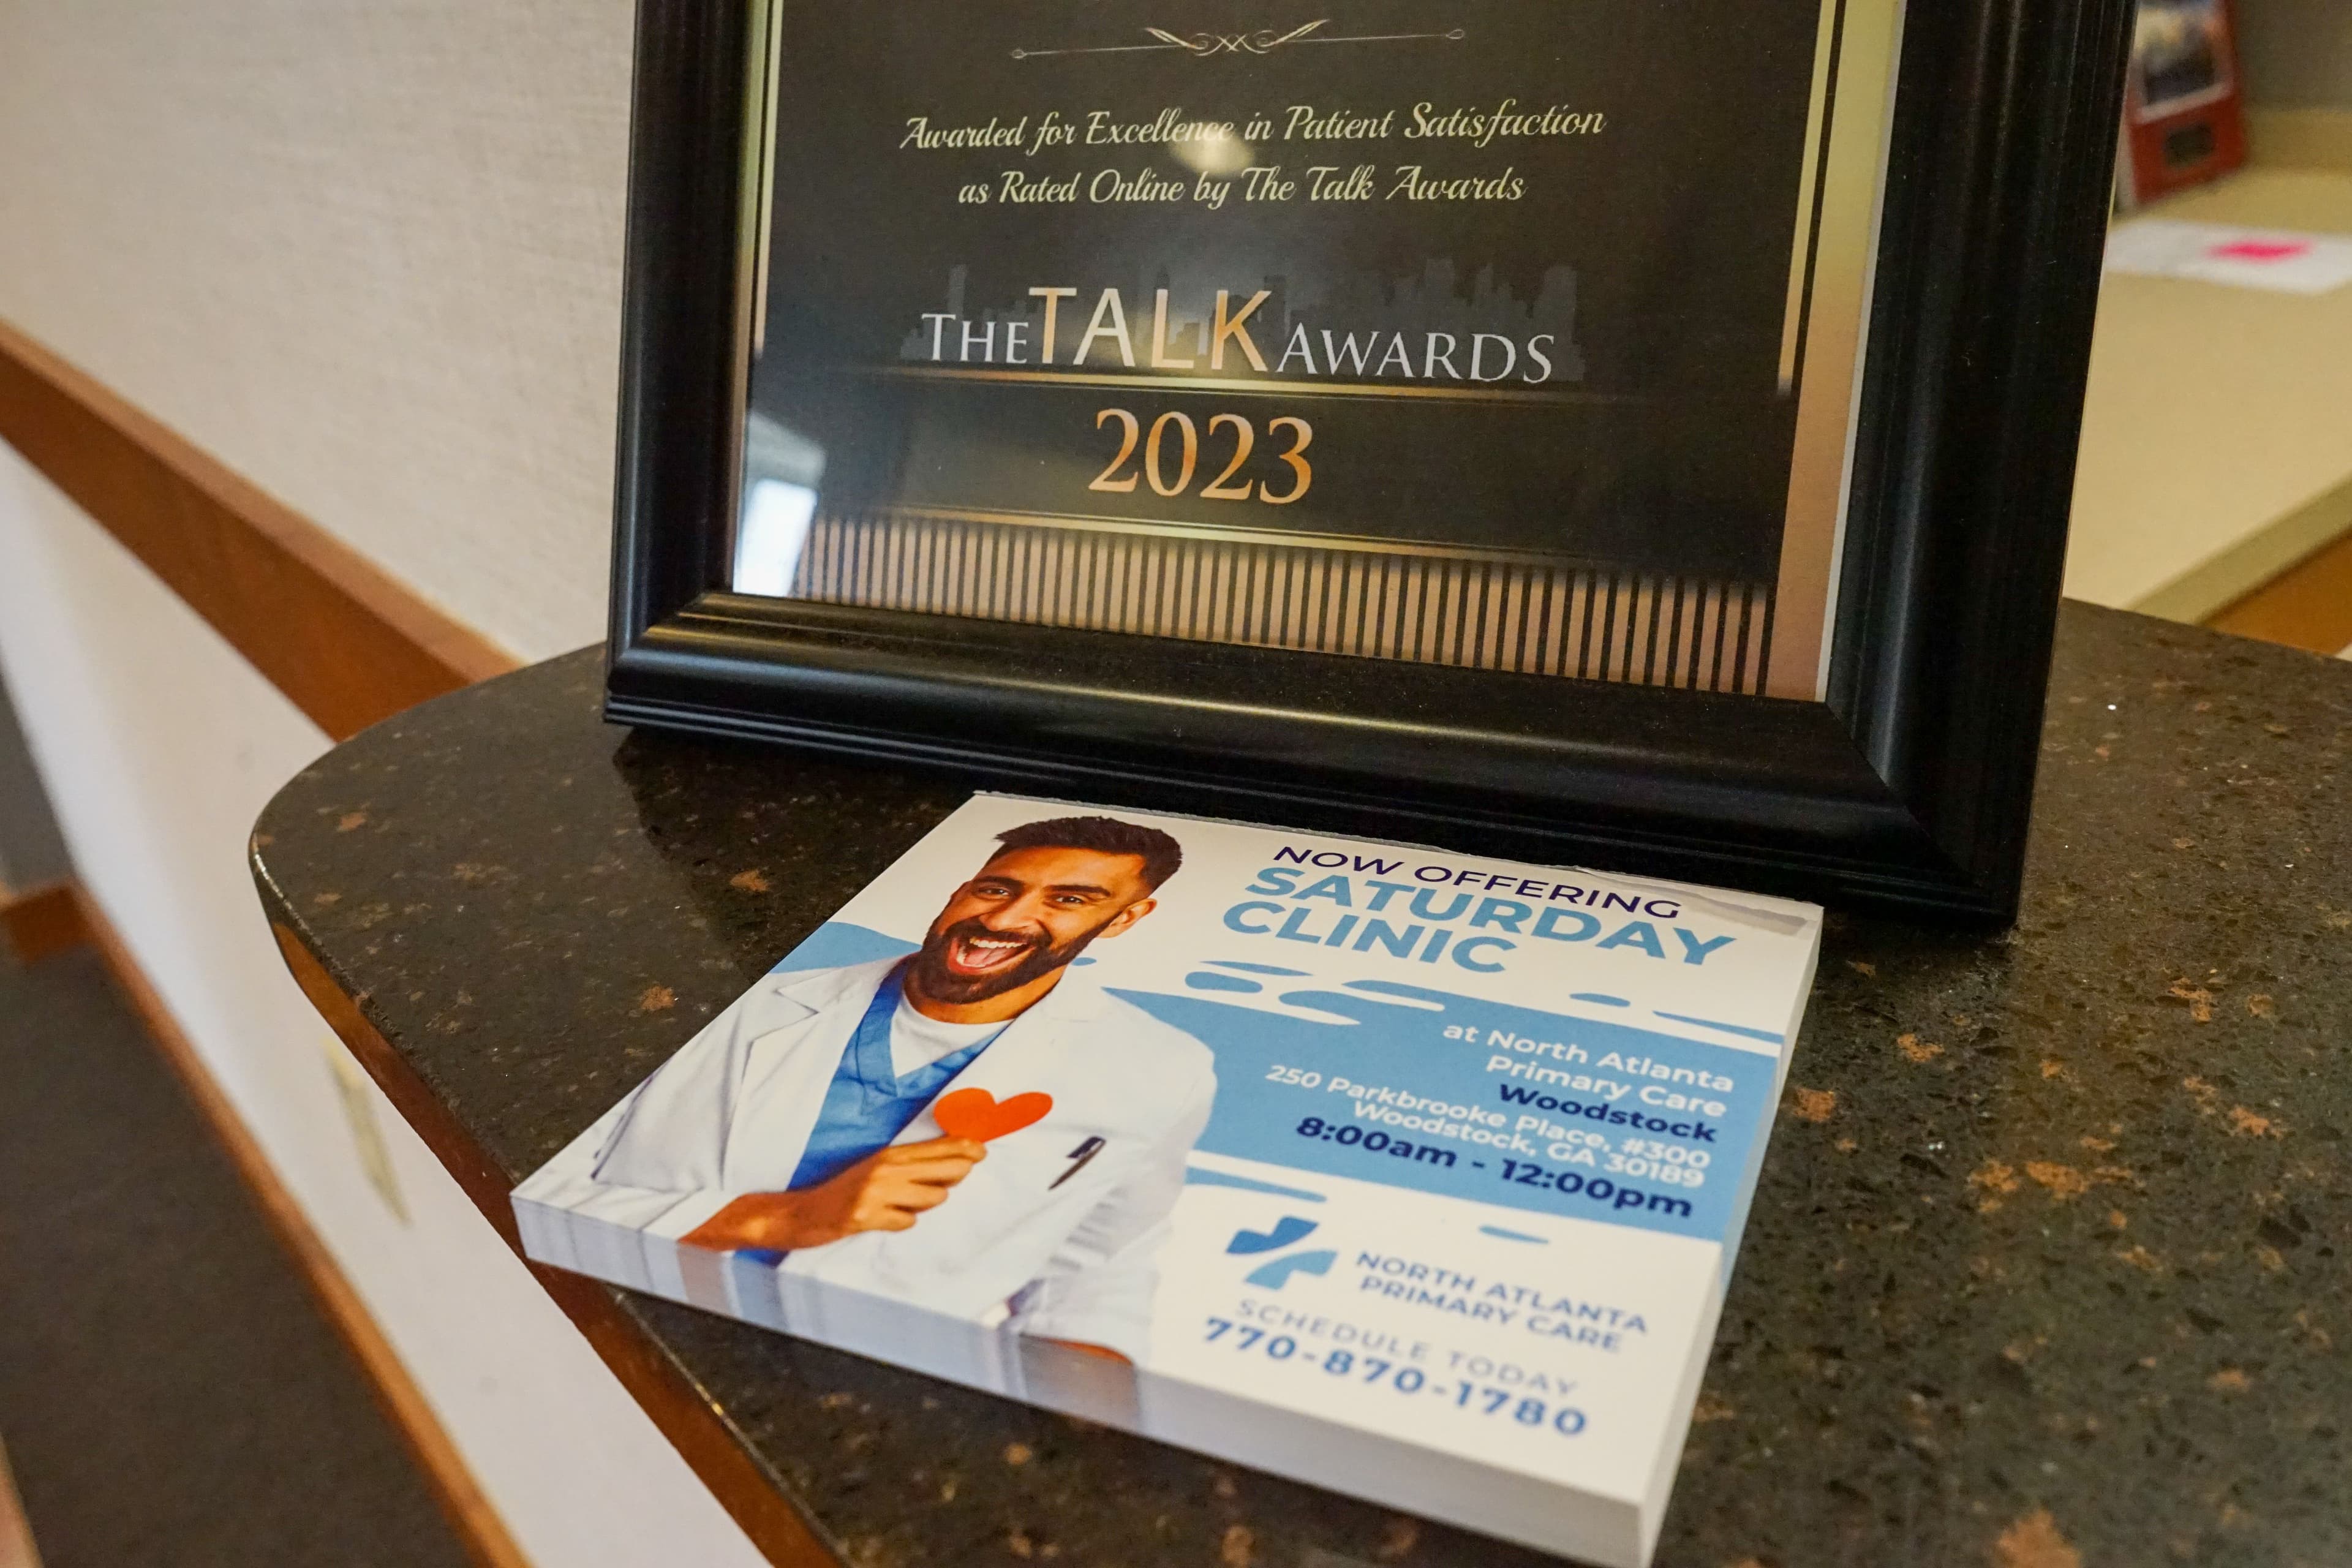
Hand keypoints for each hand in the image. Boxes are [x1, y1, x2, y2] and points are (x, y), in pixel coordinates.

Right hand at [682, 1137, 986, 1251]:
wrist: (802, 1213)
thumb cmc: (845, 1191)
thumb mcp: (876, 1169)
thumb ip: (911, 1166)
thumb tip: (957, 1165)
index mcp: (888, 1154)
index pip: (935, 1148)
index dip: (963, 1147)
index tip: (983, 1148)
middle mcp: (884, 1169)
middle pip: (942, 1168)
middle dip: (957, 1173)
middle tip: (963, 1174)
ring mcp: (876, 1193)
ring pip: (932, 1198)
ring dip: (925, 1204)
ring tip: (903, 1205)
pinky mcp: (866, 1217)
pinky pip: (906, 1222)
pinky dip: (902, 1223)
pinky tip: (886, 1220)